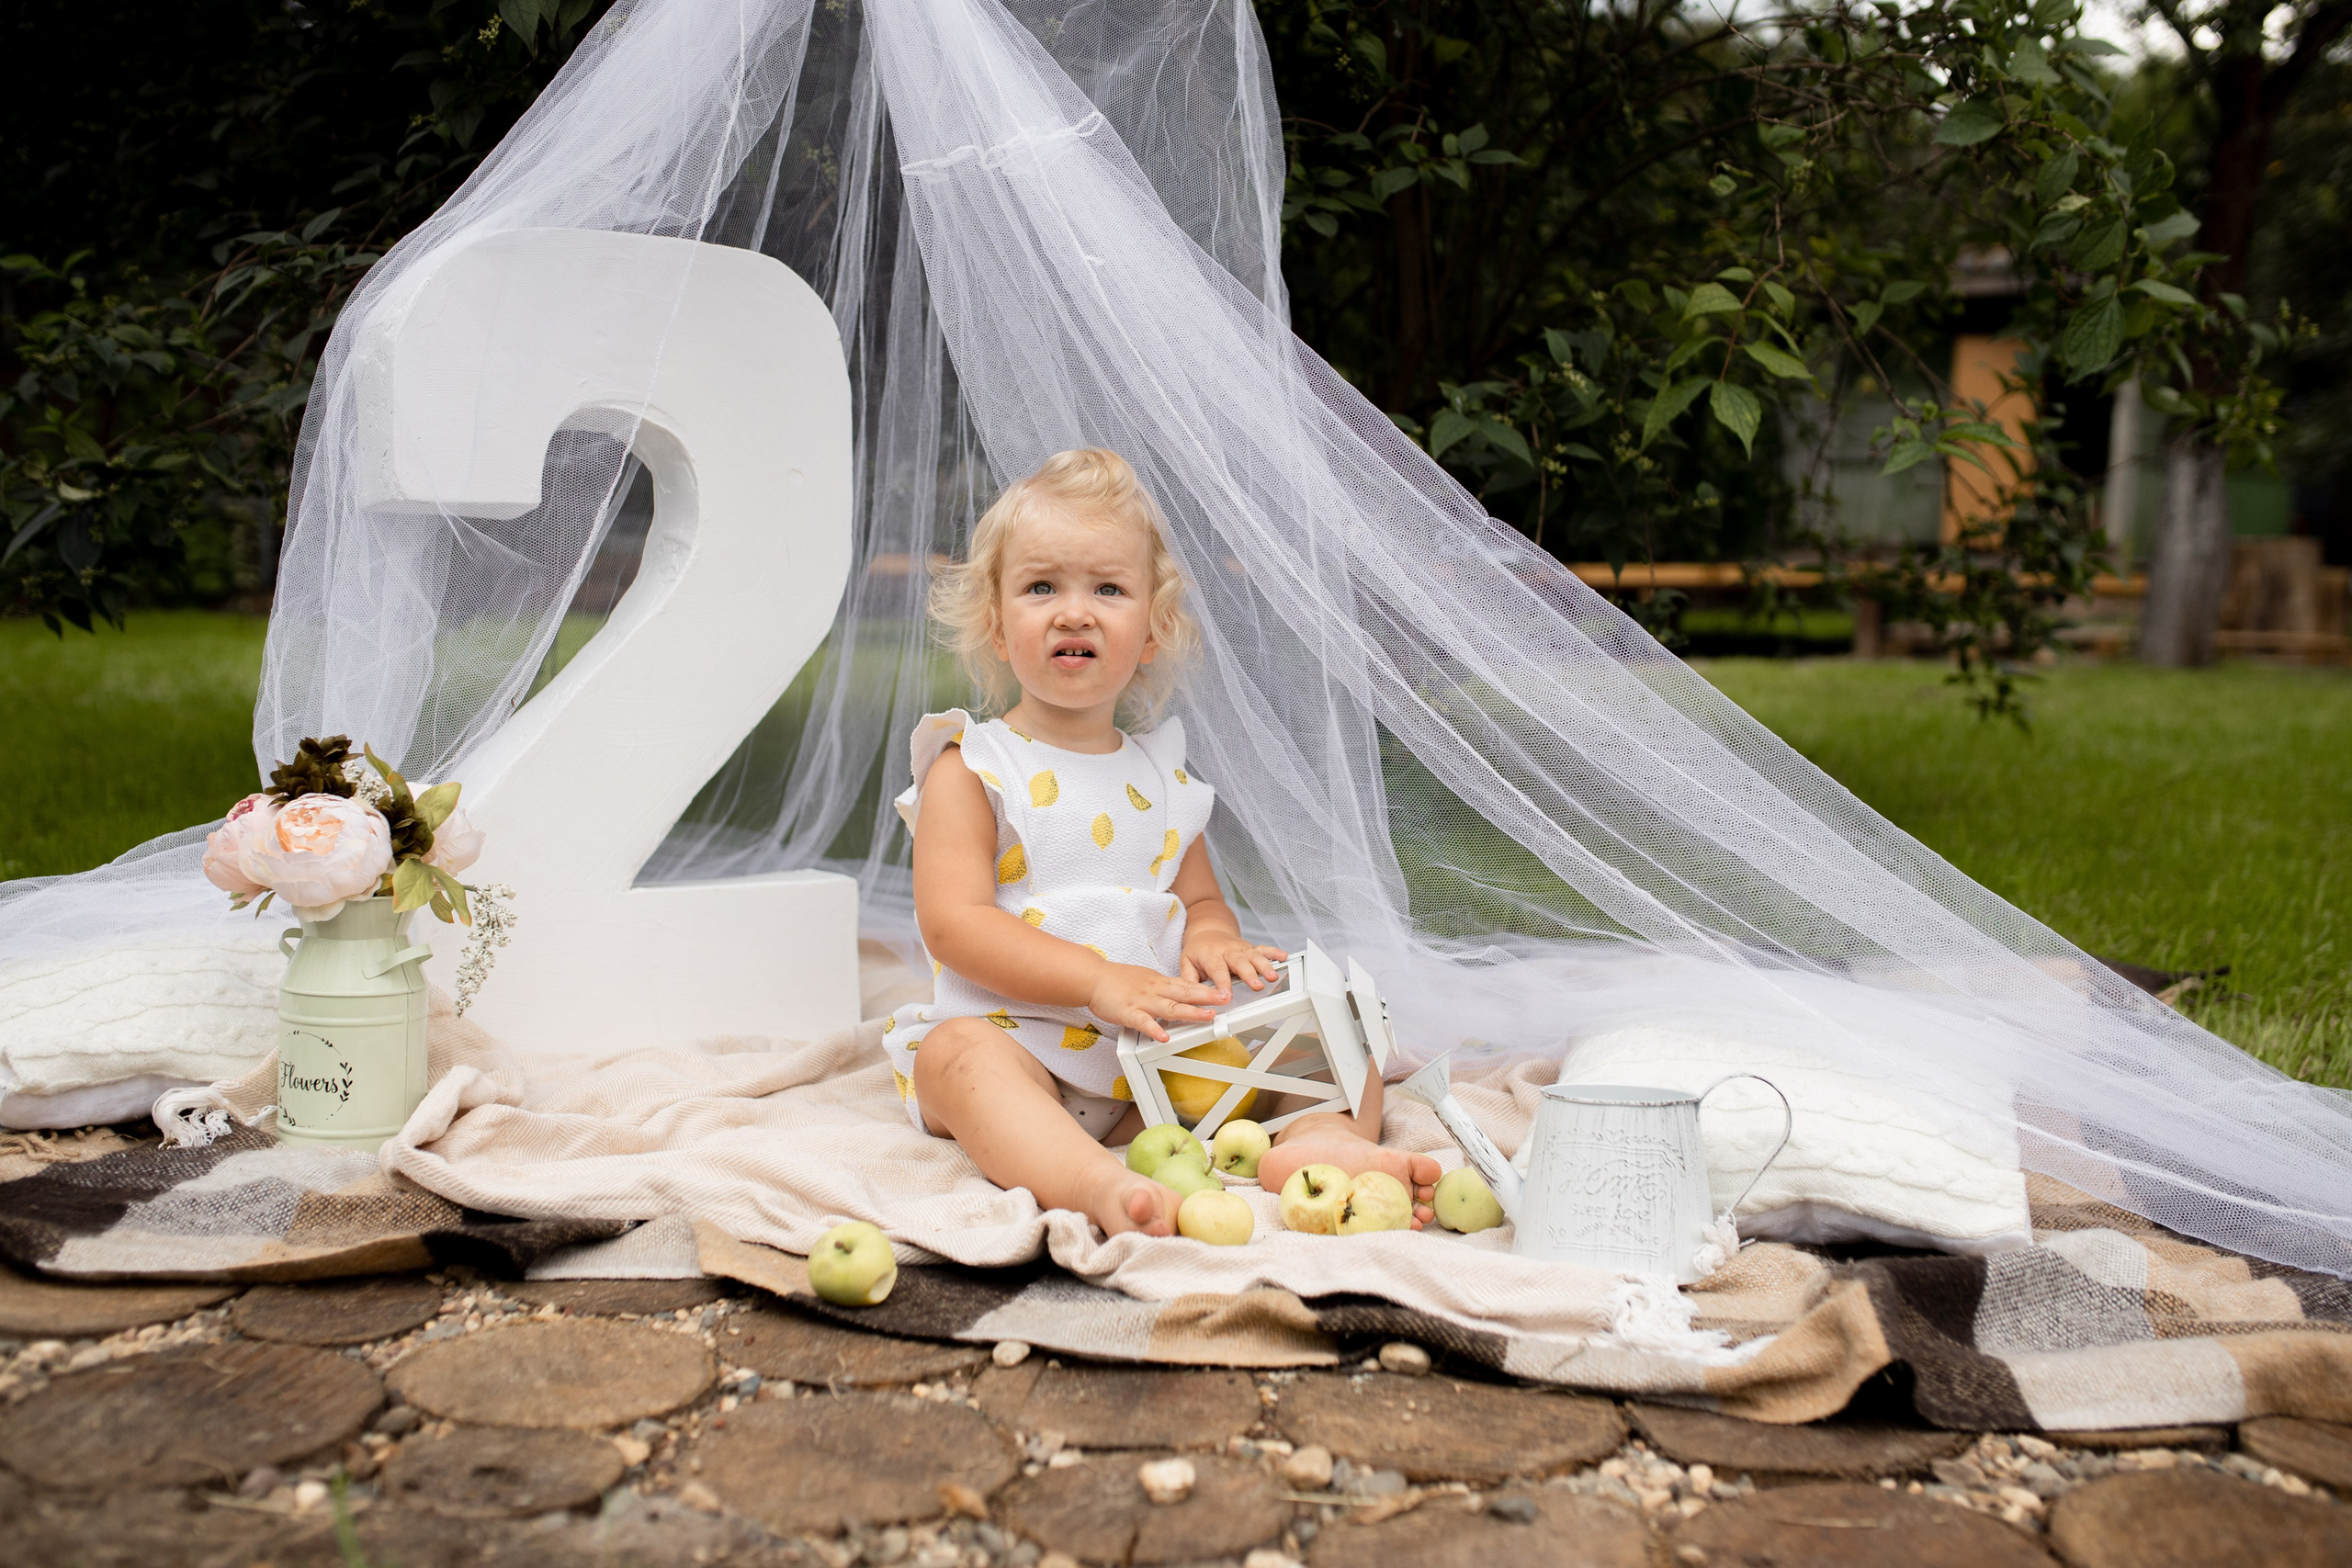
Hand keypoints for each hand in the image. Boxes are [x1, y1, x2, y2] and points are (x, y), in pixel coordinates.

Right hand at [1089, 963, 1221, 1041]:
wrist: (1093, 977)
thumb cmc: (1117, 979)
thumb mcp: (1146, 978)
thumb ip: (1164, 987)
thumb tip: (1181, 990)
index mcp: (1159, 982)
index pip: (1187, 984)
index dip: (1206, 988)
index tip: (1224, 991)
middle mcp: (1155, 990)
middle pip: (1185, 993)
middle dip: (1207, 996)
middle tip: (1226, 998)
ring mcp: (1142, 1001)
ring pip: (1170, 1007)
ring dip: (1190, 1012)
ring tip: (1208, 1016)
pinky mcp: (1128, 1012)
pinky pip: (1143, 1022)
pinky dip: (1154, 1029)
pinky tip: (1165, 1037)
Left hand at [1181, 933, 1286, 1001]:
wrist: (1208, 930)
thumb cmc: (1198, 950)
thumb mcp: (1186, 962)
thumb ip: (1188, 978)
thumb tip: (1190, 995)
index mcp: (1211, 955)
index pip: (1217, 969)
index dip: (1223, 983)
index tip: (1227, 996)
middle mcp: (1228, 950)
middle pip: (1239, 962)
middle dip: (1249, 974)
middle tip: (1256, 987)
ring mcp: (1241, 948)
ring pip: (1254, 956)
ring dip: (1265, 966)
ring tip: (1272, 976)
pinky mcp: (1250, 948)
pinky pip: (1264, 948)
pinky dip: (1274, 952)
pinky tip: (1284, 956)